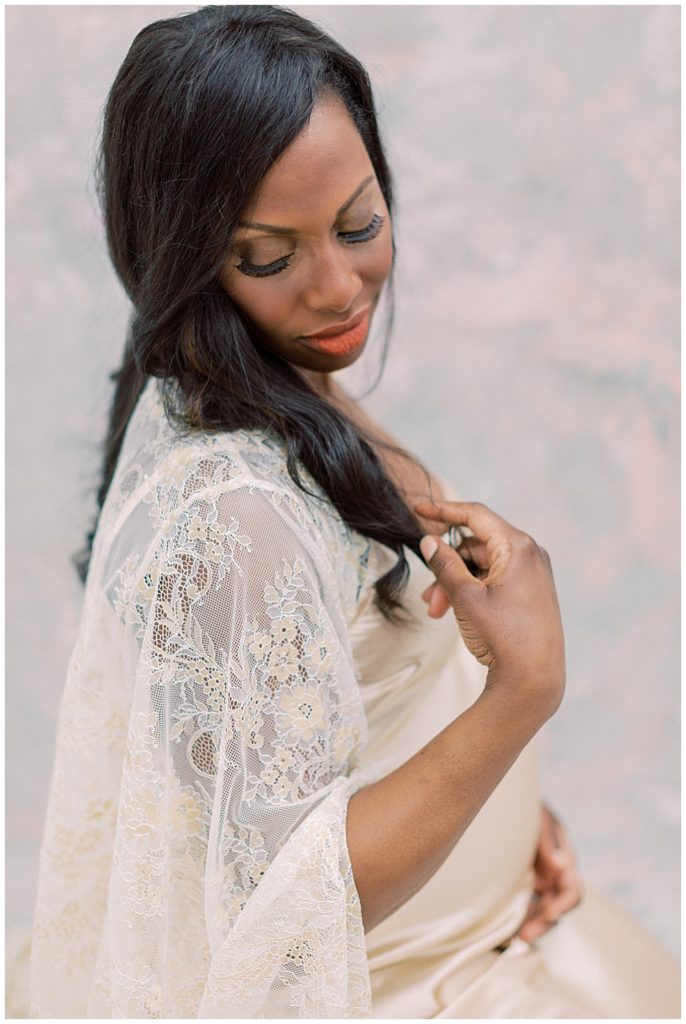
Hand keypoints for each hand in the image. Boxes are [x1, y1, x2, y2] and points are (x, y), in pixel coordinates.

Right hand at [414, 499, 565, 715]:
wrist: (534, 681)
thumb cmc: (502, 636)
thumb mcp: (465, 597)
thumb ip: (444, 564)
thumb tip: (429, 541)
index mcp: (518, 547)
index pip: (475, 515)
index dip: (443, 510)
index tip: (418, 507)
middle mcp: (531, 554)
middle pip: (476, 544)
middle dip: (446, 566)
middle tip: (427, 598)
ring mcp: (533, 573)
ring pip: (483, 565)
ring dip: (456, 582)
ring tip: (437, 611)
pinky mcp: (532, 592)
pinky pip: (495, 579)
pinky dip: (472, 590)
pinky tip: (454, 612)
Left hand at [516, 803, 583, 942]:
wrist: (501, 798)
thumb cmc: (522, 804)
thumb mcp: (536, 817)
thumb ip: (547, 840)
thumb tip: (562, 864)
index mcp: (563, 856)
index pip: (572, 890)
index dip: (563, 906)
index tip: (549, 915)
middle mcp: (554, 872)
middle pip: (556, 907)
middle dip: (543, 923)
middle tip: (524, 936)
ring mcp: (538, 878)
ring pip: (539, 910)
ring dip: (529, 924)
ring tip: (509, 936)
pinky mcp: (521, 880)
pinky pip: (524, 903)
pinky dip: (518, 915)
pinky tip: (503, 927)